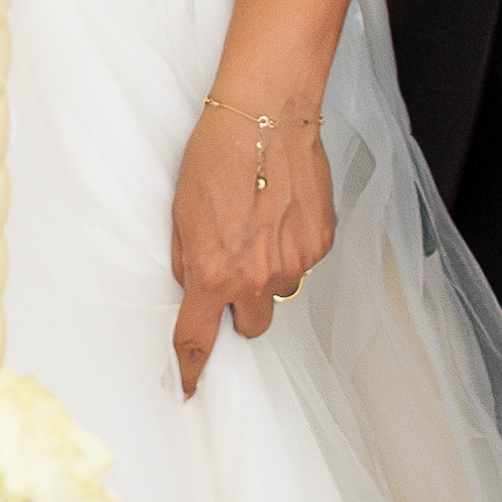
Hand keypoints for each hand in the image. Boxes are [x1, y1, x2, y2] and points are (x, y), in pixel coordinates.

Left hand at [170, 92, 336, 397]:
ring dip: (269, 272)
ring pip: (281, 290)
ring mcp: (295, 262)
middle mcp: (257, 277)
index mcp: (214, 273)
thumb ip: (187, 259)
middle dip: (241, 306)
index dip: (192, 369)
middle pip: (252, 324)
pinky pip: (304, 261)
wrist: (265, 114)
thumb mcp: (181, 211)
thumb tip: (192, 284)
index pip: (198, 339)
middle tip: (235, 265)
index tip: (190, 387)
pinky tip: (283, 209)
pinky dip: (292, 245)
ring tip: (261, 224)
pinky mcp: (321, 241)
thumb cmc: (216, 154)